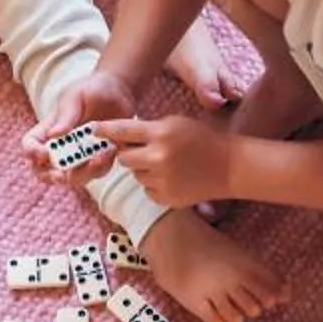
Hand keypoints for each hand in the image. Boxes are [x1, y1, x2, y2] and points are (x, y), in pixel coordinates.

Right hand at [23, 69, 139, 179]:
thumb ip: (66, 115)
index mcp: (47, 129)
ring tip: (99, 155)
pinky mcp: (97, 161)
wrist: (120, 92)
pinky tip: (111, 150)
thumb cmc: (92, 89)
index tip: (45, 153)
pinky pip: (95, 173)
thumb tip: (53, 135)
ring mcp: (78, 157)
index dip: (32, 153)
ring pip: (72, 178)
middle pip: (44, 172)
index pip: (29, 145)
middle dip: (54, 176)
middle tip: (65, 174)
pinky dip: (101, 166)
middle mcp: (59, 147)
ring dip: (83, 172)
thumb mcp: (76, 97)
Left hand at [98, 115, 237, 206]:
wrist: (228, 166)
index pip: (122, 131)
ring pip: (135, 174)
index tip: (94, 130)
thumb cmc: (202, 139)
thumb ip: (148, 129)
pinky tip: (173, 177)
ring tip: (166, 163)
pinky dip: (154, 184)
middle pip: (123, 158)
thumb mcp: (175, 123)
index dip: (105, 130)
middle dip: (128, 153)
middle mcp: (158, 157)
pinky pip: (147, 190)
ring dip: (143, 169)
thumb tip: (119, 136)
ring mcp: (162, 180)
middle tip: (143, 150)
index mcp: (160, 133)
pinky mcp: (166, 198)